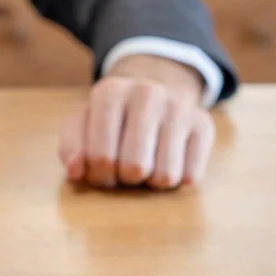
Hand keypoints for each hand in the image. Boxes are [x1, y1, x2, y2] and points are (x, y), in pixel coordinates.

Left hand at [59, 55, 214, 189]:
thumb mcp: (82, 126)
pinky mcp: (203, 123)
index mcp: (109, 92)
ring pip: (166, 176)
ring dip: (151, 182)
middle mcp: (146, 93)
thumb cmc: (109, 120)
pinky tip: (167, 161)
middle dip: (125, 179)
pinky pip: (192, 176)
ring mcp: (178, 107)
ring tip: (145, 164)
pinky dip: (178, 180)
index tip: (100, 171)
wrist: (150, 94)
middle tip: (123, 170)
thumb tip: (76, 171)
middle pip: (134, 168)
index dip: (98, 175)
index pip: (100, 156)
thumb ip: (71, 148)